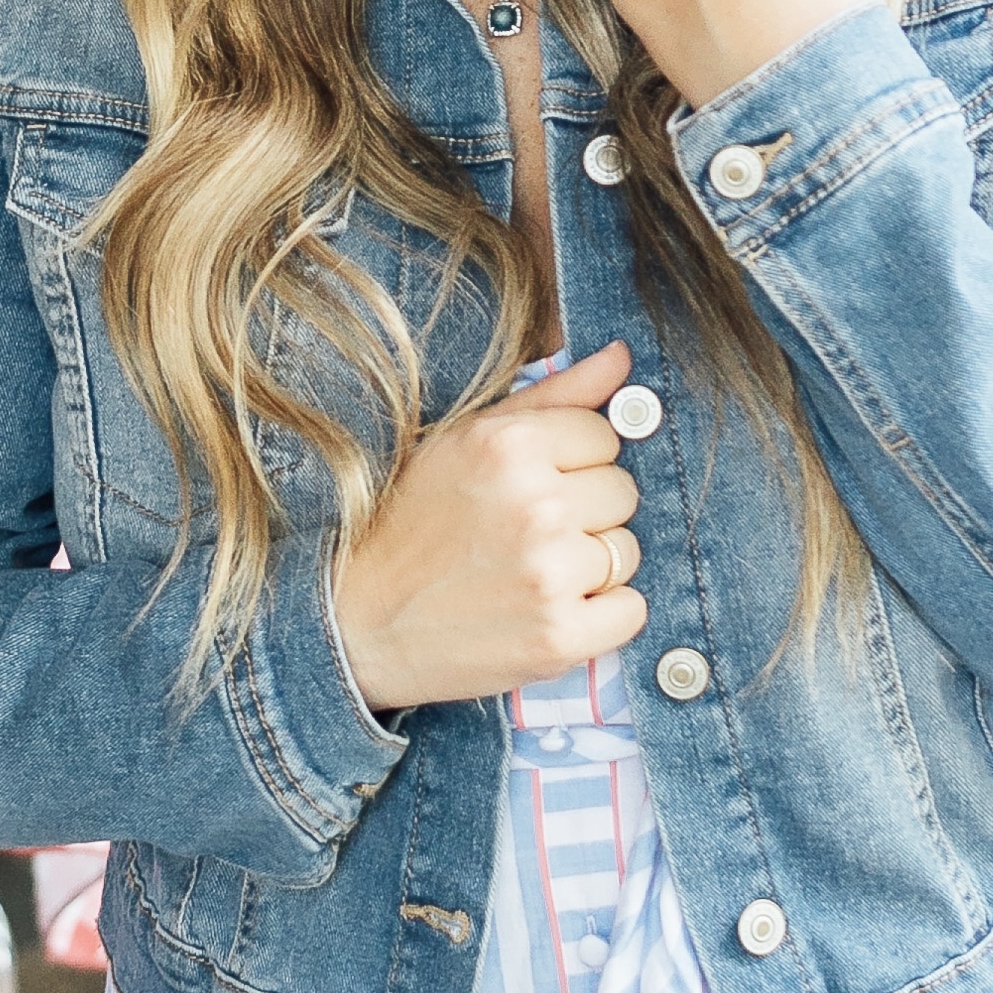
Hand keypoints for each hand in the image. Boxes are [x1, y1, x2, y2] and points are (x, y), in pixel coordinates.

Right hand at [331, 339, 647, 715]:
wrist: (361, 624)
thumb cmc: (414, 525)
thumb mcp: (466, 440)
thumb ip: (554, 394)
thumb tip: (622, 356)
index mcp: (509, 445)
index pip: (605, 434)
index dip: (574, 460)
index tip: (534, 485)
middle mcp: (536, 504)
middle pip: (622, 492)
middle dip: (586, 511)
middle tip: (528, 532)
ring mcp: (550, 573)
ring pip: (627, 551)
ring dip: (592, 565)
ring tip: (532, 572)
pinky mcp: (560, 636)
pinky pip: (631, 612)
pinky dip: (603, 617)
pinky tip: (552, 610)